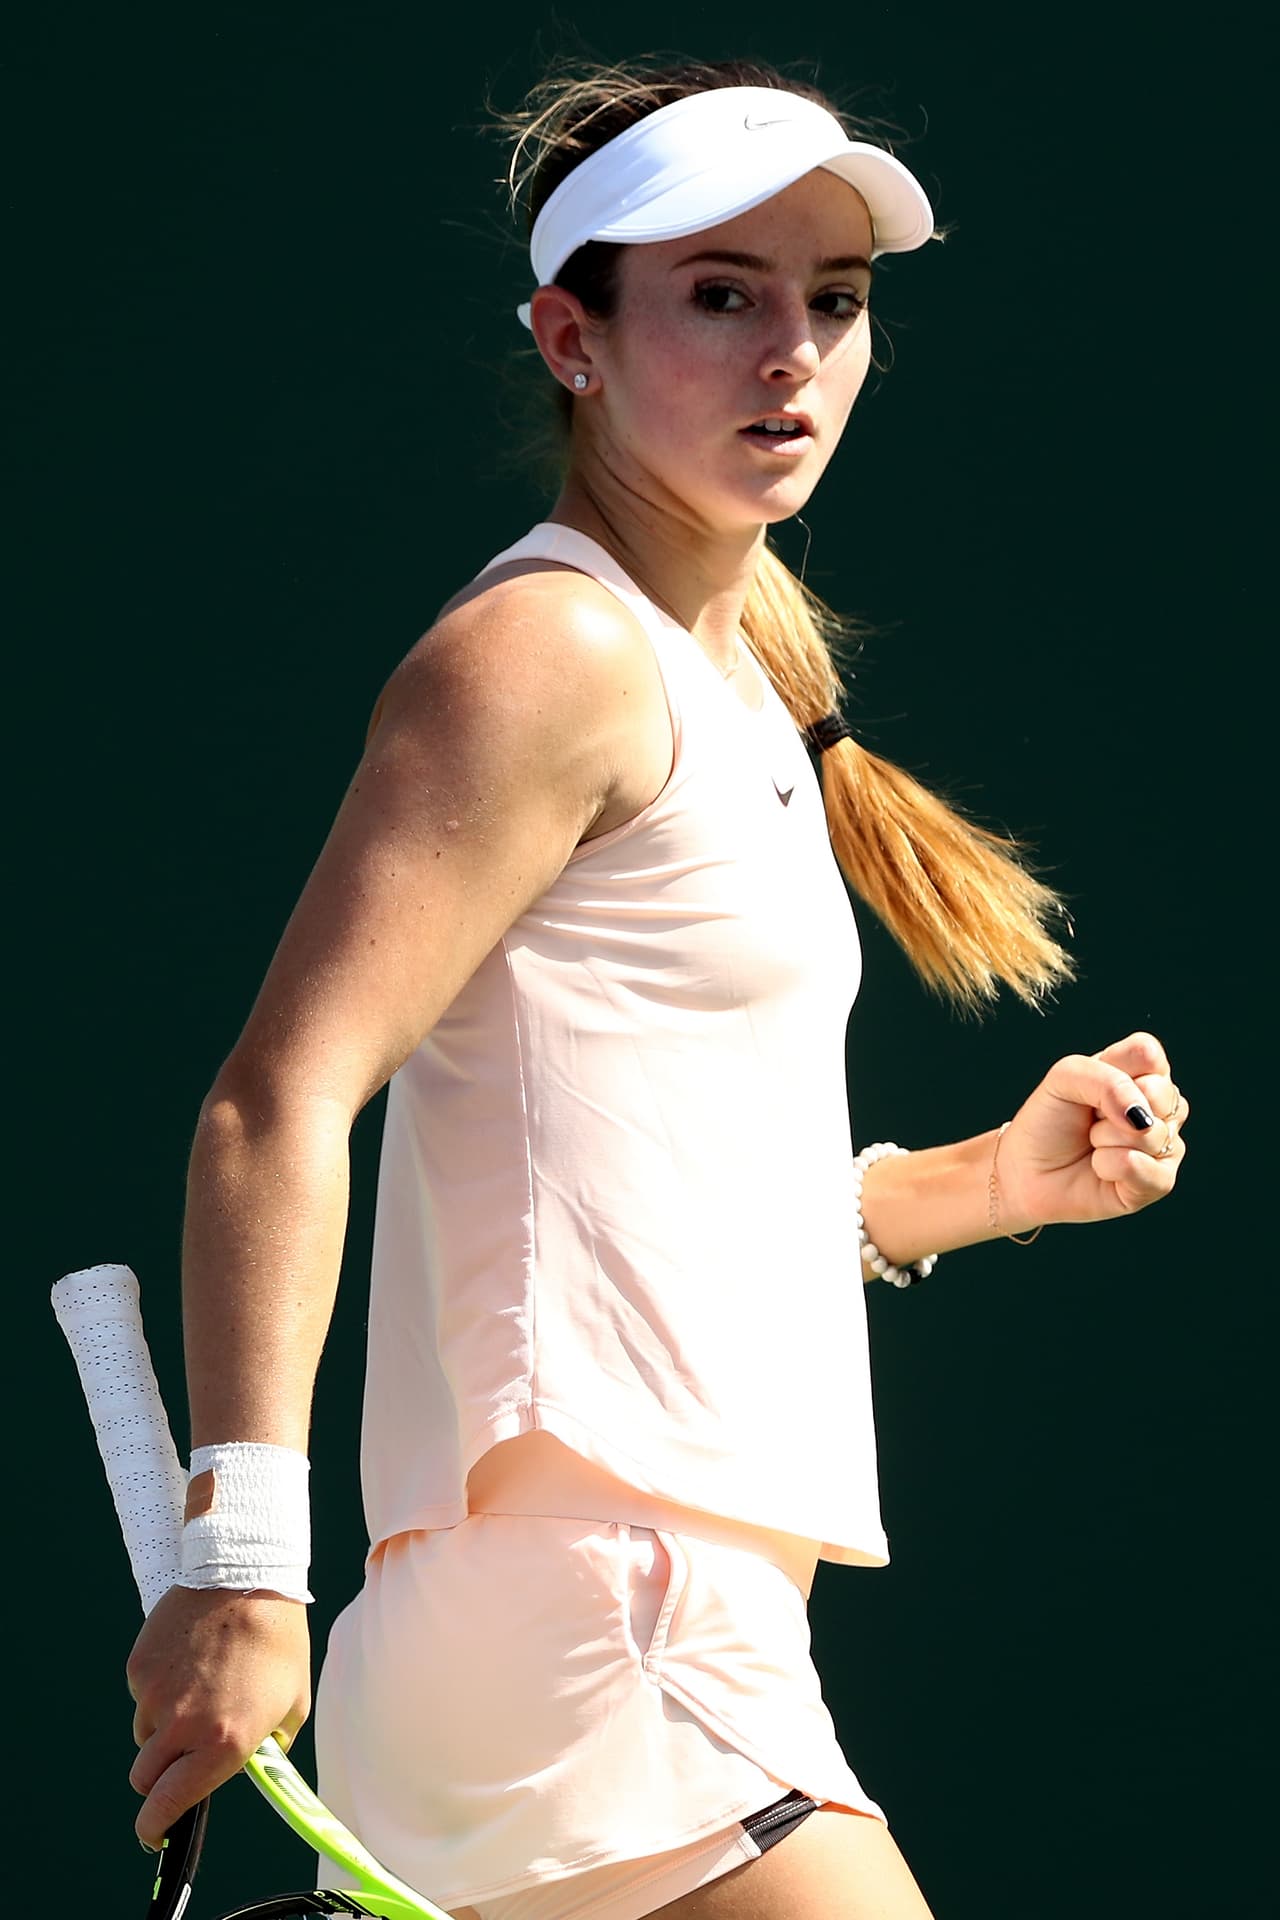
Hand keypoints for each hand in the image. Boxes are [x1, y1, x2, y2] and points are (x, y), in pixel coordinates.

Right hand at [127, 1584, 310, 1849]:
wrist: (247, 1576)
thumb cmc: (279, 1642)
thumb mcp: (292, 1703)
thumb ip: (271, 1748)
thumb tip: (255, 1768)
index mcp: (222, 1744)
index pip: (169, 1805)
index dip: (156, 1826)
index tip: (156, 1832)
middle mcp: (181, 1726)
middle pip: (145, 1778)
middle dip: (159, 1778)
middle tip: (181, 1758)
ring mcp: (154, 1696)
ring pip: (144, 1733)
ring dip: (163, 1728)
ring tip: (201, 1688)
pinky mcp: (139, 1667)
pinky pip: (142, 1695)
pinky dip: (160, 1689)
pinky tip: (190, 1661)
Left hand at [995, 1031, 1187, 1231]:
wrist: (1027, 1172)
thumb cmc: (1048, 1122)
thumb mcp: (1064, 1080)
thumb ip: (1107, 1081)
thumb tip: (1142, 1117)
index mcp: (1141, 1072)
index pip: (1148, 1053)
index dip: (1114, 1069)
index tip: (1089, 1086)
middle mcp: (1160, 1106)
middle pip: (1158, 1092)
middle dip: (1108, 1107)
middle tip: (1091, 1119)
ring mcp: (1165, 1143)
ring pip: (1150, 1132)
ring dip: (1104, 1139)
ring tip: (1094, 1144)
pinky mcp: (1159, 1181)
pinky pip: (1141, 1167)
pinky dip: (1108, 1166)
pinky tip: (1101, 1168)